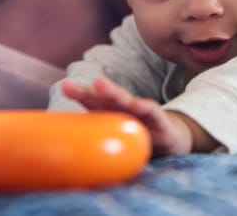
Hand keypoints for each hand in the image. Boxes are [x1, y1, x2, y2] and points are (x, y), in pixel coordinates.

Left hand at [61, 77, 197, 156]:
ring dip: (113, 92)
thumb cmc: (138, 138)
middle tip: (75, 83)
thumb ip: (98, 141)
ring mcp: (142, 114)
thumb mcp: (118, 141)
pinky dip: (145, 107)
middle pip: (107, 98)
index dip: (80, 94)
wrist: (171, 140)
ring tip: (100, 84)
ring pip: (126, 101)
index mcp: (111, 114)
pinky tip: (137, 105)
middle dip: (92, 90)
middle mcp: (125, 110)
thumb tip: (71, 153)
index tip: (65, 86)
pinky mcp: (161, 122)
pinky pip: (153, 113)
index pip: (94, 103)